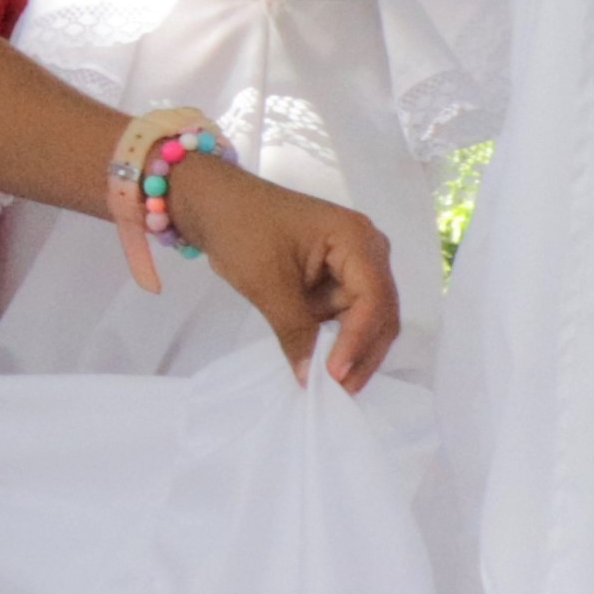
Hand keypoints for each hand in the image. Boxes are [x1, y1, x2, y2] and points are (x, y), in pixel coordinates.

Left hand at [167, 153, 401, 392]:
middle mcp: (368, 251)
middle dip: (361, 353)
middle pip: (380, 312)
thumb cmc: (240, 229)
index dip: (358, 341)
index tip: (335, 375)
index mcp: (358, 240)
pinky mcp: (336, 275)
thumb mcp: (266, 283)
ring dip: (350, 350)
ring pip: (366, 318)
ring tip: (330, 385)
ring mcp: (354, 263)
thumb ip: (295, 330)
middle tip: (339, 392)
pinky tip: (322, 363)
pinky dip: (335, 337)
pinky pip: (345, 312)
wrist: (212, 201)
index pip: (373, 299)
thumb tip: (311, 379)